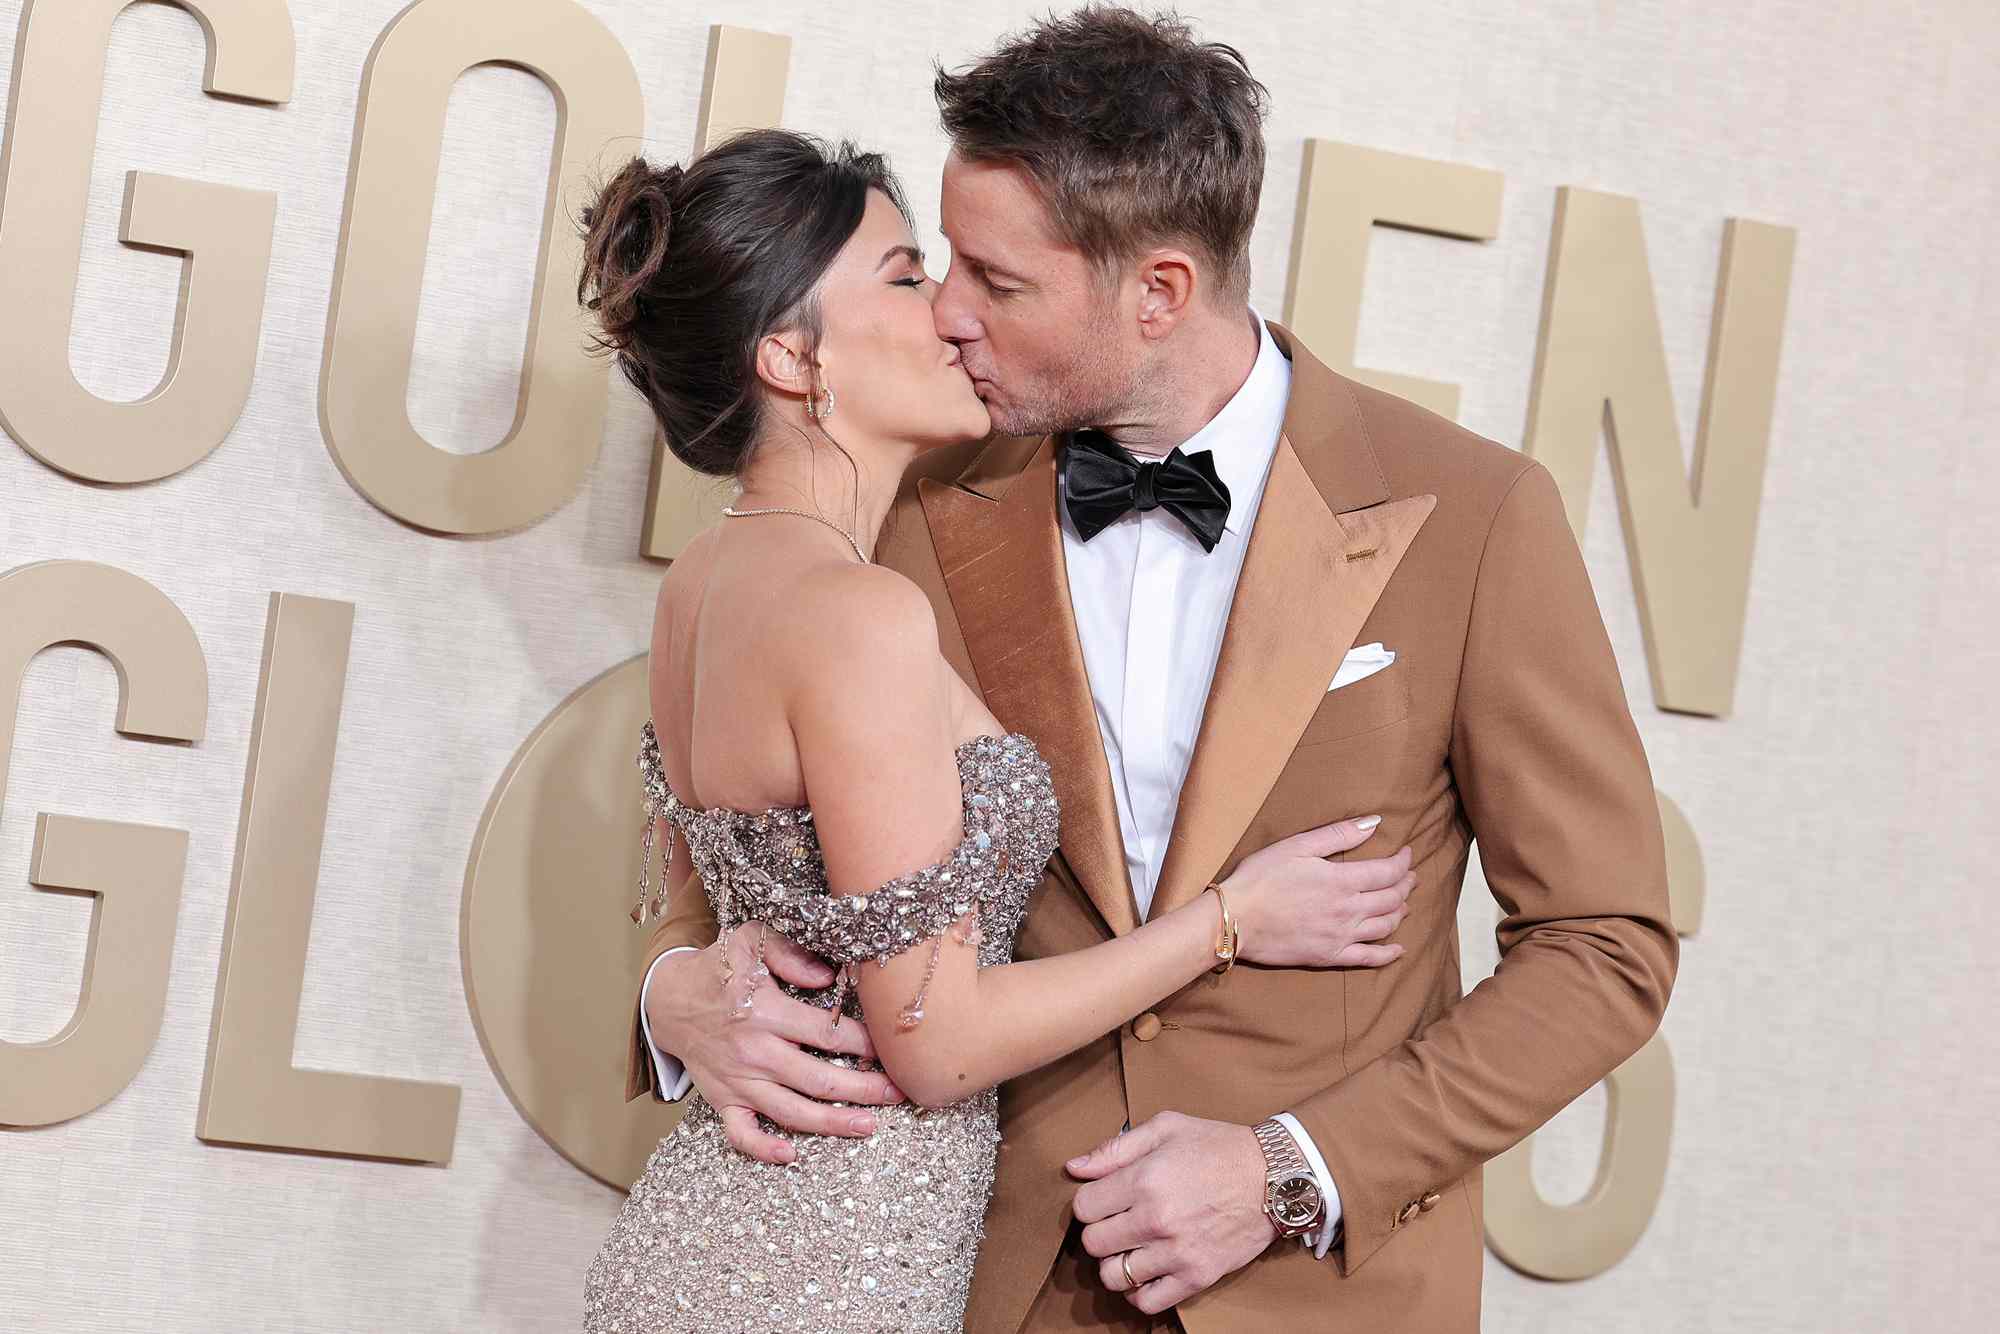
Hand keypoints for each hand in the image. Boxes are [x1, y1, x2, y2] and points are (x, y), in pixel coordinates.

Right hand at [644, 923, 905, 1163]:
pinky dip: (764, 1148)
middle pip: (818, 1079)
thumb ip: (790, 952)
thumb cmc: (720, 966)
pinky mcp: (723, 1099)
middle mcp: (755, 1052)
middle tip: (899, 1094)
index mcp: (767, 1013)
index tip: (890, 1050)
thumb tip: (825, 977)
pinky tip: (791, 1155)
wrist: (669, 998)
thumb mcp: (751, 939)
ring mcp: (739, 1081)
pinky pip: (741, 1133)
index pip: (826, 1033)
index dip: (863, 1044)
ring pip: (792, 1111)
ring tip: (869, 1125)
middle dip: (864, 1089)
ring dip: (833, 1123)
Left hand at [1066, 1112, 1275, 1315]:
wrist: (1274, 1176)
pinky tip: (1146, 1272)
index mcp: (1144, 1180)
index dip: (1090, 1202)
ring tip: (1130, 1248)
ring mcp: (1176, 1252)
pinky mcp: (1196, 1276)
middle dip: (1100, 1231)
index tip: (1105, 1199)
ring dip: (1115, 1263)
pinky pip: (1147, 1301)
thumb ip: (1115, 1148)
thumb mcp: (1166, 1128)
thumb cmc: (1219, 1147)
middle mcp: (1155, 1219)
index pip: (1083, 1208)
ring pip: (1113, 1276)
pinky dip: (1138, 1292)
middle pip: (1093, 1243)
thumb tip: (1074, 1168)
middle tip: (1117, 1222)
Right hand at [1220, 817, 1414, 967]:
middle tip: (1409, 876)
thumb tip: (1374, 822)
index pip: (1388, 872)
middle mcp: (1348, 910)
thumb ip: (1338, 835)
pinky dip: (1389, 953)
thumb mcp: (1297, 846)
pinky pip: (1370, 958)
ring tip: (1404, 903)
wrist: (1235, 918)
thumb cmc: (1260, 877)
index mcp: (1342, 880)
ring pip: (1386, 926)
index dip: (1404, 861)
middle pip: (1392, 898)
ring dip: (1400, 912)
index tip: (1408, 853)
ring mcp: (1341, 936)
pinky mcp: (1330, 956)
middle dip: (1406, 885)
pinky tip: (1398, 948)